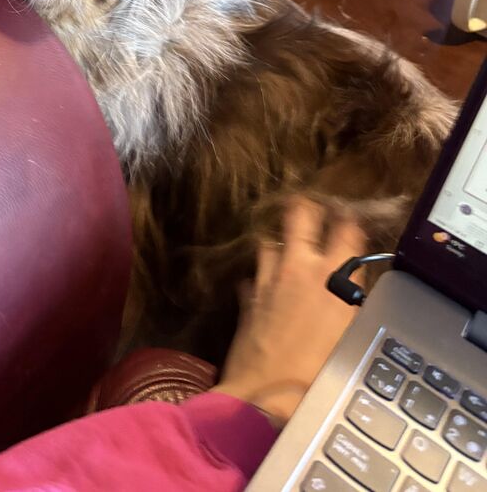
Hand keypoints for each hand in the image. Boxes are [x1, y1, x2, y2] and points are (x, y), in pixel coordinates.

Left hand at [212, 198, 364, 426]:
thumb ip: (352, 306)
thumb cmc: (320, 375)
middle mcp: (299, 269)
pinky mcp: (247, 298)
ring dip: (279, 243)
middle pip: (300, 216)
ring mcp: (268, 280)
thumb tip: (356, 291)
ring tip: (285, 248)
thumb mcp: (352, 339)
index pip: (345, 230)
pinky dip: (260, 279)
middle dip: (306, 208)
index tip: (349, 214)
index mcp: (332, 277)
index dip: (348, 218)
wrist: (267, 397)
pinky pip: (252, 277)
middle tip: (309, 206)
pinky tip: (264, 288)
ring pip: (269, 241)